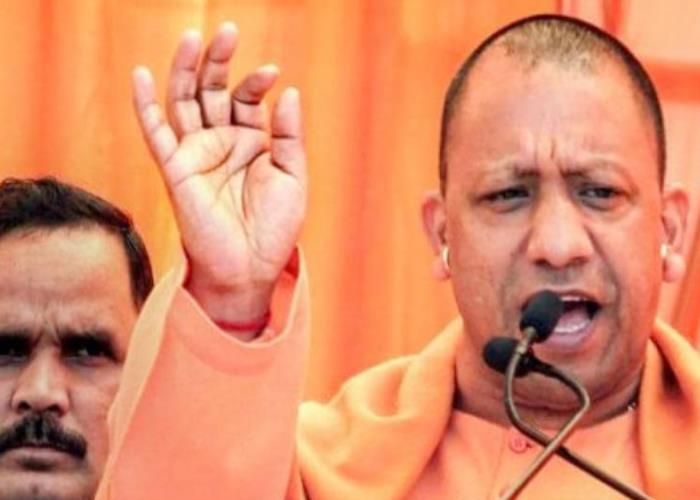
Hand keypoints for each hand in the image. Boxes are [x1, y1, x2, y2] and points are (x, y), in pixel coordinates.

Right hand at [131, 22, 305, 330]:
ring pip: (183, 102)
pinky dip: (145, 106)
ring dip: (186, 70)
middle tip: (227, 31)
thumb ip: (288, 135)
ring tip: (194, 38)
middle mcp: (221, 142)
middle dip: (218, 61)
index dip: (256, 82)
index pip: (246, 98)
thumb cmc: (275, 228)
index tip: (271, 73)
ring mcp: (196, 154)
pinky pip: (156, 134)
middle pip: (212, 90)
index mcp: (250, 142)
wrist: (251, 268)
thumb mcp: (292, 176)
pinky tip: (139, 75)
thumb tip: (288, 91)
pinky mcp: (176, 170)